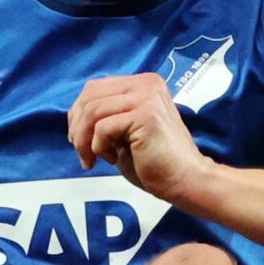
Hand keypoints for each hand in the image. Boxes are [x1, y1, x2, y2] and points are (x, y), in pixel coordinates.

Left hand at [67, 73, 217, 209]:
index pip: (95, 88)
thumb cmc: (156, 163)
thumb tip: (76, 117)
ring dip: (84, 139)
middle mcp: (146, 84)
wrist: (187, 180)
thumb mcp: (126, 131)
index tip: (79, 140)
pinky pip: (103, 127)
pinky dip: (98, 146)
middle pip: (90, 95)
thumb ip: (108, 116)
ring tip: (90, 159)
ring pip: (93, 110)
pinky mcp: (145, 114)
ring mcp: (147, 97)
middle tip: (81, 151)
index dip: (78, 114)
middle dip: (77, 126)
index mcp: (144, 84)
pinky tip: (110, 159)